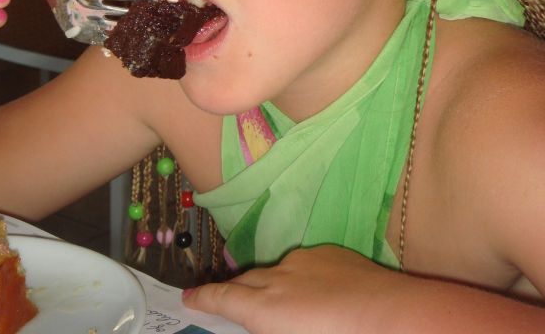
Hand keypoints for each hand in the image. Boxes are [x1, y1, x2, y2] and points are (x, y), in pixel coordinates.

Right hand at [182, 245, 396, 333]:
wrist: (390, 316)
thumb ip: (269, 326)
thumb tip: (261, 319)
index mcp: (265, 309)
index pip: (223, 299)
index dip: (202, 298)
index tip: (187, 297)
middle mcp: (278, 278)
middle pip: (244, 282)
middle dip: (232, 291)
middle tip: (223, 301)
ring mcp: (304, 261)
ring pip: (275, 272)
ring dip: (269, 286)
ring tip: (278, 305)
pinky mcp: (328, 253)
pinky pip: (302, 265)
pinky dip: (298, 279)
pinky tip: (315, 294)